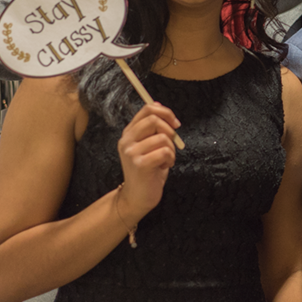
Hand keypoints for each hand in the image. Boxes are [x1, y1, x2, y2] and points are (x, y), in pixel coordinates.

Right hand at [116, 102, 180, 220]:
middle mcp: (127, 140)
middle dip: (170, 130)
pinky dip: (170, 160)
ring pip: (163, 138)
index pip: (147, 109)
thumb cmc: (148, 170)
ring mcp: (131, 152)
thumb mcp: (148, 145)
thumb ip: (152, 128)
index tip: (175, 123)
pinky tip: (163, 167)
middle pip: (154, 119)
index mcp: (129, 133)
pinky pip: (165, 152)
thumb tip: (158, 104)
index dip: (166, 112)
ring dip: (171, 150)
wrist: (137, 197)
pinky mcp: (140, 164)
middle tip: (172, 143)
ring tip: (165, 160)